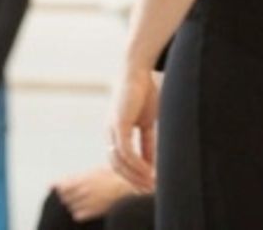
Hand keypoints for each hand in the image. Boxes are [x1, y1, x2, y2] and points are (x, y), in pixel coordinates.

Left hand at [54, 166, 137, 220]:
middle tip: (74, 196)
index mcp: (81, 179)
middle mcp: (82, 190)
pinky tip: (84, 210)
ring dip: (72, 205)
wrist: (126, 187)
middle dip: (66, 197)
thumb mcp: (94, 171)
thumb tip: (60, 181)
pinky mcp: (92, 211)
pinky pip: (77, 215)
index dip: (59, 189)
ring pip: (69, 206)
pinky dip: (78, 213)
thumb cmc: (111, 177)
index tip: (61, 190)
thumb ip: (78, 176)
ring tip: (82, 202)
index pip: (60, 186)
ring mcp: (87, 201)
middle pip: (64, 197)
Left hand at [109, 66, 158, 191]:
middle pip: (116, 166)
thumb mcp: (146, 124)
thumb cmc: (143, 94)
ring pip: (119, 162)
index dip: (132, 176)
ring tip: (151, 184)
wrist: (138, 72)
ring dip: (135, 176)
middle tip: (148, 191)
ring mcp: (112, 129)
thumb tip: (151, 163)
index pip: (119, 162)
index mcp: (115, 134)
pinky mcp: (118, 124)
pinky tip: (149, 171)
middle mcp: (110, 133)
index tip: (146, 187)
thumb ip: (147, 143)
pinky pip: (125, 150)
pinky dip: (137, 163)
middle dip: (132, 180)